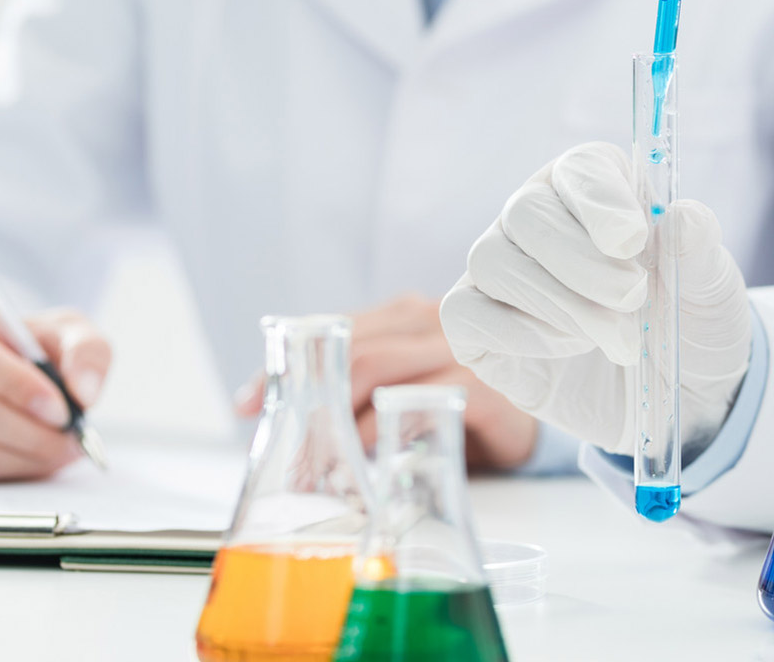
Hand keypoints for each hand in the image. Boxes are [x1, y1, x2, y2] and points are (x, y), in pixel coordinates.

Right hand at [0, 302, 110, 481]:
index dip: (18, 387)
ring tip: (61, 450)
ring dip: (25, 459)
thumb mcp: (62, 330)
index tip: (60, 408)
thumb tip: (85, 395)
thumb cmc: (23, 344)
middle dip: (34, 435)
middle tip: (74, 440)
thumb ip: (86, 351)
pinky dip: (7, 471)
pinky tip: (32, 457)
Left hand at [234, 294, 539, 470]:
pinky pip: (423, 402)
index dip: (284, 367)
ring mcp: (461, 350)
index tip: (244, 406)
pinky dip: (387, 429)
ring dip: (338, 417)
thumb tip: (262, 409)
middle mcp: (432, 321)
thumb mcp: (399, 389)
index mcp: (406, 315)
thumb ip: (350, 387)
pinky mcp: (486, 387)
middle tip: (278, 442)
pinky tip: (367, 457)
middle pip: (354, 348)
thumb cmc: (455, 406)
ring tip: (312, 459)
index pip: (331, 331)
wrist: (529, 424)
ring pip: (380, 369)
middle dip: (308, 395)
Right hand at [440, 142, 751, 454]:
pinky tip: (568, 348)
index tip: (632, 241)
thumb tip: (684, 216)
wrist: (678, 397)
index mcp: (601, 190)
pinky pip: (464, 311)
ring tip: (620, 339)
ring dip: (560, 303)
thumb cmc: (691, 325)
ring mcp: (503, 269)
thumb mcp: (712, 291)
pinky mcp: (477, 323)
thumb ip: (699, 250)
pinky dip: (518, 331)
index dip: (600, 201)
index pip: (580, 169)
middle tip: (633, 301)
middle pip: (526, 211)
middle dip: (582, 263)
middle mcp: (541, 217)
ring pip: (493, 259)